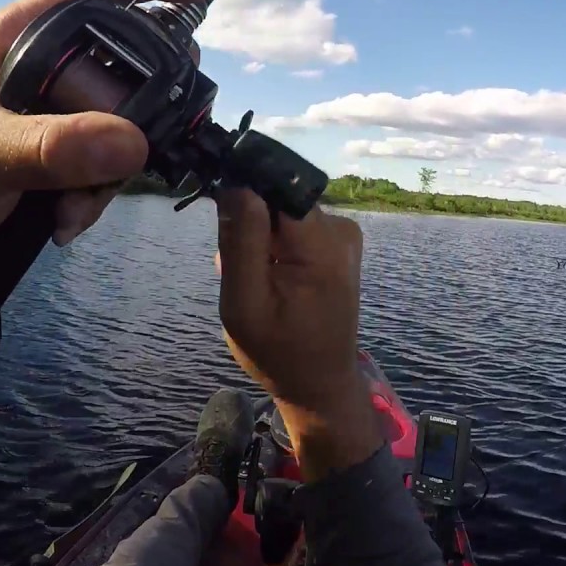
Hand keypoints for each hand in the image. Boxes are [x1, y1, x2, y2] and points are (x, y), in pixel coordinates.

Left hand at [0, 0, 216, 303]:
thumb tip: (133, 140)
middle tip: (163, 129)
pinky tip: (69, 216)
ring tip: (75, 205)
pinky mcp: (73, 143)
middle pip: (127, 58)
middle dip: (143, 108)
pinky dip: (101, 192)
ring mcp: (62, 105)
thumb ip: (52, 147)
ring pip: (127, 117)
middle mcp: (47, 62)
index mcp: (19, 35)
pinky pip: (115, 157)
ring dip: (113, 170)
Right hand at [214, 189, 380, 478]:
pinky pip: (294, 226)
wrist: (321, 382)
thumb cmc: (278, 352)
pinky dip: (275, 248)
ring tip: (254, 281)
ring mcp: (344, 235)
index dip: (244, 193)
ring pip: (282, 213)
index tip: (222, 221)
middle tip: (237, 270)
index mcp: (322, 246)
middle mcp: (340, 230)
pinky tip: (271, 280)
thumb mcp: (244, 304)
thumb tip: (236, 184)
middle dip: (249, 227)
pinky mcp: (338, 242)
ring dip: (260, 241)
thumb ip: (240, 243)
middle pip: (278, 199)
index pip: (276, 186)